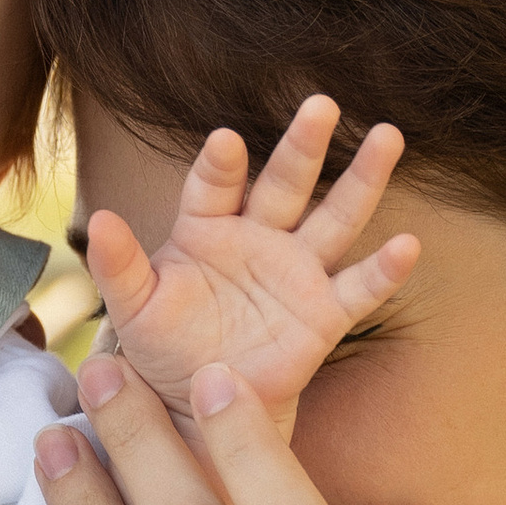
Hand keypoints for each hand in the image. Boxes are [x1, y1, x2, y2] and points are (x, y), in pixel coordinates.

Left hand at [80, 97, 417, 439]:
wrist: (200, 400)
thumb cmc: (163, 346)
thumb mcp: (134, 308)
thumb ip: (118, 265)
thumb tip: (97, 221)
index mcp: (207, 227)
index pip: (215, 186)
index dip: (221, 166)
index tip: (225, 143)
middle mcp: (258, 238)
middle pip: (285, 184)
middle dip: (303, 146)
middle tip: (321, 104)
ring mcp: (296, 272)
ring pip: (334, 218)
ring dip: (361, 180)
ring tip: (388, 137)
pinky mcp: (324, 314)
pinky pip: (357, 288)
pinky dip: (383, 270)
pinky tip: (407, 245)